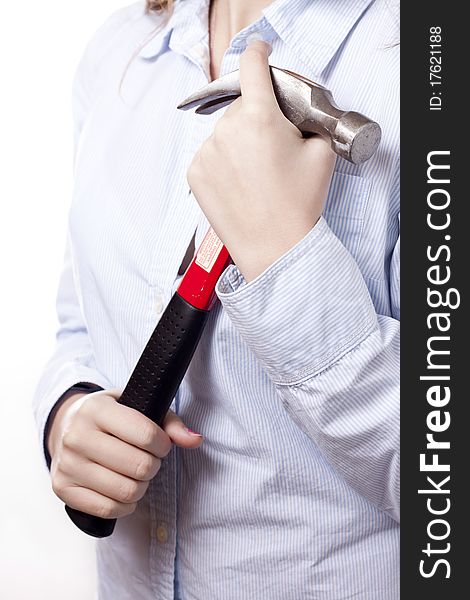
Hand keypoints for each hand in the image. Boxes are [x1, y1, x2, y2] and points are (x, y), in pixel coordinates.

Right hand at [48, 390, 202, 518]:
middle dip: (153, 466)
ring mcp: (67, 463)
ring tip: (137, 474)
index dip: (163, 444)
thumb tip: (195, 439)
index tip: (162, 445)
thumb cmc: (111, 416)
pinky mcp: (62, 488)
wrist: (67, 427)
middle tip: (150, 460)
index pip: (146, 434)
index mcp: (96, 409)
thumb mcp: (137, 407)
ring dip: (141, 487)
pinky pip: (107, 509)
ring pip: (125, 491)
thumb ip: (169, 423)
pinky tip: (124, 490)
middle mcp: (77, 435)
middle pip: (139, 466)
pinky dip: (125, 505)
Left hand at [187, 40, 335, 281]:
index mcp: (260, 116)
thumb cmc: (298, 203)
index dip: (258, 53)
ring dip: (238, 143)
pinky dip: (222, 163)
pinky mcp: (194, 173)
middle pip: (241, 107)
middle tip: (273, 151)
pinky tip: (238, 185)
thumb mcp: (322, 153)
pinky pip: (209, 155)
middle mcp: (226, 129)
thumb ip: (307, 119)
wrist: (274, 247)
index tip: (258, 51)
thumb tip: (292, 112)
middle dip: (257, 119)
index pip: (252, 66)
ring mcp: (206, 151)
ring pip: (224, 133)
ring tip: (255, 176)